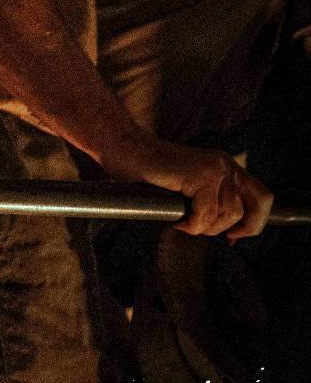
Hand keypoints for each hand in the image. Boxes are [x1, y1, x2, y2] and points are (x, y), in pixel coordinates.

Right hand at [106, 139, 270, 238]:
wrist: (122, 147)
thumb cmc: (146, 171)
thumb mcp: (188, 186)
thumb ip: (212, 201)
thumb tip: (231, 235)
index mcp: (226, 166)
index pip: (261, 198)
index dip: (253, 222)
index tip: (232, 236)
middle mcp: (226, 165)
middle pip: (249, 209)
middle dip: (229, 228)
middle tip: (202, 228)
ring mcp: (214, 169)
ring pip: (225, 215)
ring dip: (202, 227)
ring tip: (180, 220)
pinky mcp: (198, 176)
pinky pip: (205, 214)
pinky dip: (190, 224)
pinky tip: (174, 219)